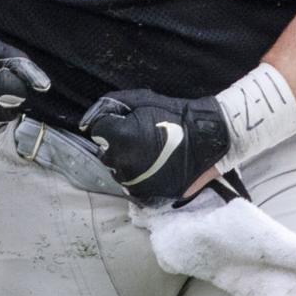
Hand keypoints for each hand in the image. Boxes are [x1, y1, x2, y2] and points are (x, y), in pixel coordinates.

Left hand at [80, 89, 228, 199]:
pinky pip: (133, 187)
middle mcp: (123, 164)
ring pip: (118, 172)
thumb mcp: (140, 99)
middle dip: (115, 145)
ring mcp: (136, 183)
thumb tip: (89, 122)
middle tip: (136, 138)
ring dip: (125, 162)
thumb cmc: (173, 114)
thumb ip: (110, 106)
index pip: (97, 131)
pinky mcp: (149, 196)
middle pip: (105, 153)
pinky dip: (138, 178)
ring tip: (146, 153)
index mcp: (120, 138)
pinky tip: (151, 168)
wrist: (206, 138)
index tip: (123, 123)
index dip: (109, 125)